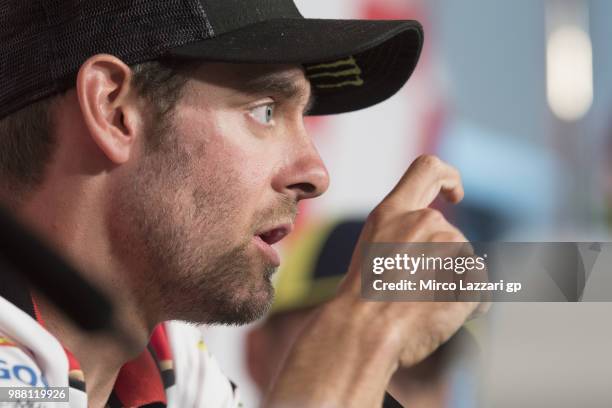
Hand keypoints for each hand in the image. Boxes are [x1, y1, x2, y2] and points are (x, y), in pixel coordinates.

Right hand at [337, 154, 481, 367]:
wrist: (362, 333)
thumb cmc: (360, 302)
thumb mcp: (371, 251)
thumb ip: (402, 237)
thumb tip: (436, 247)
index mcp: (393, 212)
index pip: (428, 168)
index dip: (449, 177)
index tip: (455, 195)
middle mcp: (423, 222)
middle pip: (453, 233)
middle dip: (446, 261)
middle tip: (421, 292)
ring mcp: (447, 246)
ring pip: (467, 261)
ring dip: (456, 284)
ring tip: (427, 308)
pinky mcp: (468, 275)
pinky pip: (481, 287)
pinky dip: (471, 304)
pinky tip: (449, 317)